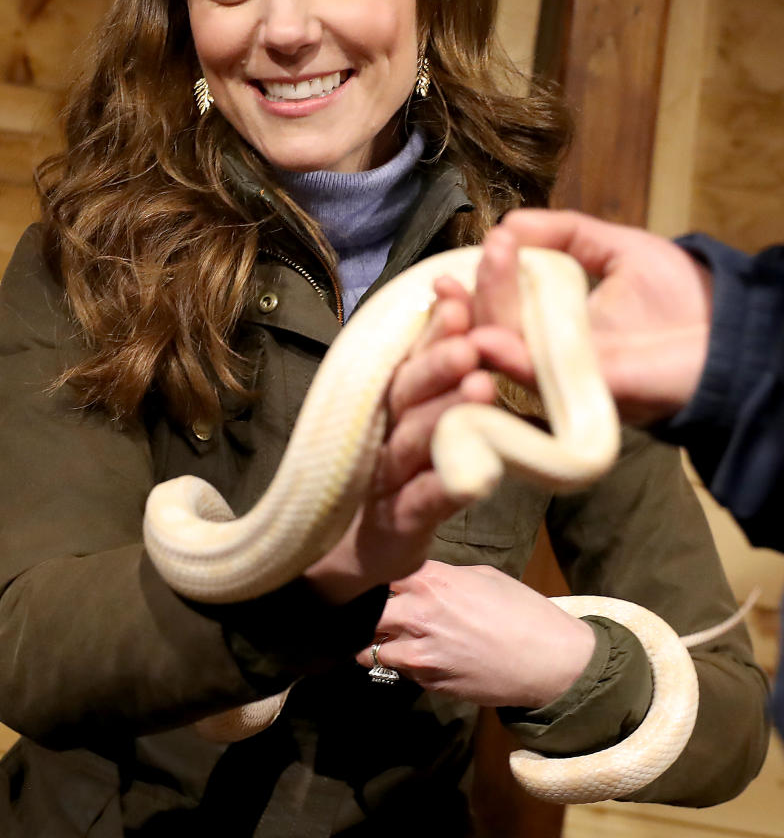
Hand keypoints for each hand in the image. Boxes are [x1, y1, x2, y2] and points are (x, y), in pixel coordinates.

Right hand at [305, 292, 495, 604]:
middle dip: (435, 366)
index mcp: (390, 401)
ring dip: (444, 415)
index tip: (458, 303)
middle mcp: (383, 433)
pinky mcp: (399, 523)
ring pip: (414, 443)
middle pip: (404, 394)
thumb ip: (435, 355)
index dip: (433, 331)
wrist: (357, 547)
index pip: (410, 357)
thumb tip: (456, 290)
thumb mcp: (418, 411)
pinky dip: (447, 487)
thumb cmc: (401, 470)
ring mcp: (387, 479)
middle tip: (468, 345)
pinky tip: (476, 474)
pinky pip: (424, 502)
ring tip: (481, 388)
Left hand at [355, 562, 595, 707]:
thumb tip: (418, 579)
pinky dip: (400, 663)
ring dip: (375, 642)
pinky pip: (398, 670)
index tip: (370, 580)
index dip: (373, 577)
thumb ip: (443, 576)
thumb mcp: (483, 577)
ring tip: (386, 638)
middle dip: (363, 612)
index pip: (378, 573)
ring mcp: (419, 653)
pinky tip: (415, 656)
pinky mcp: (427, 682)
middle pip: (364, 612)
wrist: (551, 661)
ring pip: (369, 648)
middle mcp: (417, 614)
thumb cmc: (522, 612)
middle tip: (365, 612)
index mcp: (432, 580)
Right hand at [466, 209, 713, 424]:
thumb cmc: (682, 298)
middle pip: (492, 330)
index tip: (463, 260)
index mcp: (550, 326)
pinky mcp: (589, 392)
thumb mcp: (616, 249)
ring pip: (505, 352)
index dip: (475, 288)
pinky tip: (487, 335)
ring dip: (488, 312)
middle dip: (479, 293)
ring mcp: (566, 377)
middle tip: (492, 251)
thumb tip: (510, 223)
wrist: (733, 330)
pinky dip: (508, 359)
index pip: (498, 310)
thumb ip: (566, 233)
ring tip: (493, 264)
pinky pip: (537, 381)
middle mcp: (550, 356)